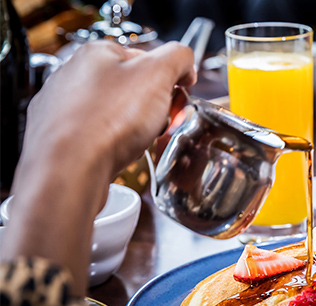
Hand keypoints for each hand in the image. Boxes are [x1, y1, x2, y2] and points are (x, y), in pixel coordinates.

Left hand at [24, 41, 195, 176]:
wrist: (70, 169)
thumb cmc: (108, 121)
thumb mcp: (158, 74)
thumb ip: (178, 58)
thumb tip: (184, 63)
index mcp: (97, 53)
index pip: (147, 58)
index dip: (169, 81)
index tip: (177, 99)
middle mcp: (73, 75)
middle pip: (130, 87)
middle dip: (151, 107)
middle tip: (160, 124)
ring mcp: (61, 106)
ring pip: (113, 113)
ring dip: (131, 127)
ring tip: (136, 141)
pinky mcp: (58, 136)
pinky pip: (96, 136)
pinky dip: (109, 144)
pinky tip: (114, 152)